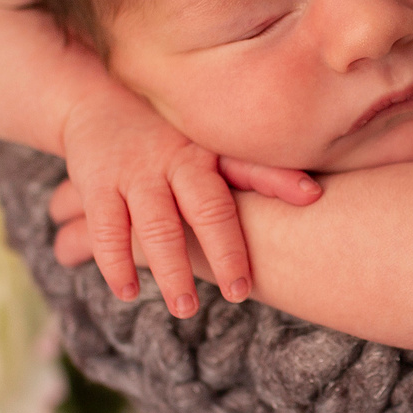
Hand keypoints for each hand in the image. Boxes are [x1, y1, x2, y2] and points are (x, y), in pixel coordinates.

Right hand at [47, 99, 318, 314]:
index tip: (260, 273)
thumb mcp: (215, 148)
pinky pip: (107, 230)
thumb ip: (261, 172)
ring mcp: (133, 174)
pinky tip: (128, 293)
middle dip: (221, 254)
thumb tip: (315, 194)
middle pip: (202, 210)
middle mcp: (173, 160)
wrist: (97, 103)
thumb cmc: (172, 138)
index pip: (237, 190)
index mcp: (207, 153)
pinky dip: (116, 263)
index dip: (249, 233)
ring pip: (154, 227)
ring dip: (171, 270)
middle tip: (238, 295)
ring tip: (186, 309)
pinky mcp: (97, 187)